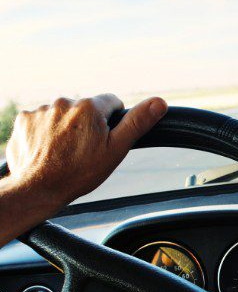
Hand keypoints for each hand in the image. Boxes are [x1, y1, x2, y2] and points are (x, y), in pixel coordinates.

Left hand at [0, 94, 166, 242]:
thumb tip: (160, 102)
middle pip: (85, 108)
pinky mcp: (24, 120)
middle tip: (84, 150)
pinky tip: (48, 150)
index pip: (111, 101)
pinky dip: (45, 132)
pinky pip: (42, 120)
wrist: (37, 189)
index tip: (105, 138)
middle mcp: (64, 102)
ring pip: (63, 114)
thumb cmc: (79, 173)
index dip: (112, 120)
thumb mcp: (116, 149)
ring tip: (64, 152)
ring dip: (66, 128)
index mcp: (90, 107)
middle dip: (87, 124)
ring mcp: (41, 111)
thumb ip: (137, 122)